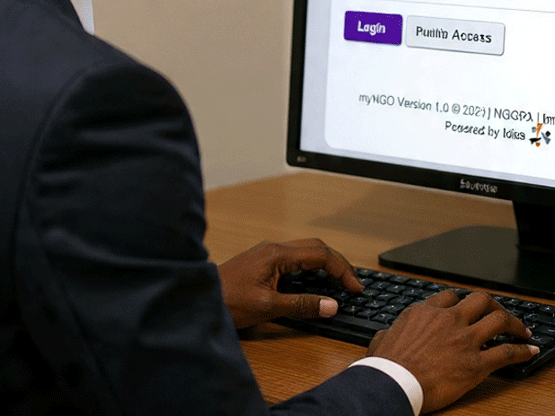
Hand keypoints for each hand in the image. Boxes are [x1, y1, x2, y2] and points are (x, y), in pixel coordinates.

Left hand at [217, 238, 362, 328]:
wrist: (199, 298)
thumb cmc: (227, 300)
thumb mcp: (267, 306)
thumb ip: (301, 305)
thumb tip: (331, 304)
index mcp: (277, 254)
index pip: (320, 254)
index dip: (342, 270)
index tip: (355, 287)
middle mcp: (274, 249)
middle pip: (316, 248)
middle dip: (338, 263)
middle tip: (353, 283)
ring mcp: (268, 254)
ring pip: (306, 251)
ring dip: (325, 264)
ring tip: (340, 282)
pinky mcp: (264, 263)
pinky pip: (295, 259)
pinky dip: (312, 268)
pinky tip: (315, 283)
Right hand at [367, 289, 538, 413]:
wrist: (393, 383)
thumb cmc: (385, 366)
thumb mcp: (382, 338)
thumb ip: (390, 332)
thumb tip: (386, 336)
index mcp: (425, 311)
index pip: (451, 296)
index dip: (463, 302)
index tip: (468, 308)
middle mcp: (448, 319)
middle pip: (480, 300)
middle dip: (494, 305)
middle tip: (500, 313)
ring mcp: (464, 340)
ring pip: (499, 320)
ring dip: (514, 323)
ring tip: (523, 329)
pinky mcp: (476, 364)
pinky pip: (507, 352)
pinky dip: (523, 351)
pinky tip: (531, 351)